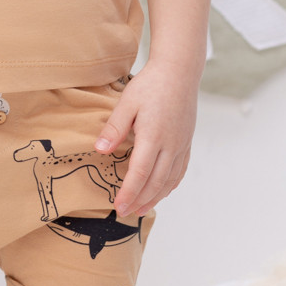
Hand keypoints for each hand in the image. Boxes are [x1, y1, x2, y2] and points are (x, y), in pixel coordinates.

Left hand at [94, 61, 198, 217]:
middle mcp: (170, 145)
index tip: (118, 206)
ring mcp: (181, 145)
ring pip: (169, 180)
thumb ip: (114, 127)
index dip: (129, 192)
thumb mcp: (127, 102)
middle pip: (155, 182)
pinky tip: (162, 191)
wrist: (180, 71)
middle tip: (125, 213)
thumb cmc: (151, 84)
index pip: (140, 173)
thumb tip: (100, 150)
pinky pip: (180, 170)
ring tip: (141, 209)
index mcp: (153, 136)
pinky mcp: (186, 142)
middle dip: (140, 200)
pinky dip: (170, 185)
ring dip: (155, 197)